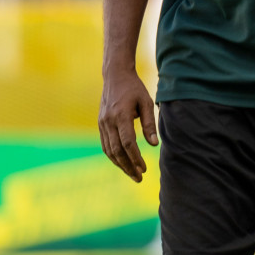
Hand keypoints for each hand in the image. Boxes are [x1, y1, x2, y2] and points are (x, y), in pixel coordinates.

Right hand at [98, 66, 158, 182]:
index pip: (127, 143)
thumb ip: (149, 123)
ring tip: (133, 174)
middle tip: (139, 178)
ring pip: (109, 150)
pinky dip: (114, 156)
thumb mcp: (146, 102)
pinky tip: (123, 163)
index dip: (135, 158)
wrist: (115, 76)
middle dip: (128, 166)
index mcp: (121, 115)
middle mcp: (108, 121)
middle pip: (116, 150)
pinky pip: (105, 145)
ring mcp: (102, 123)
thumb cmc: (134, 89)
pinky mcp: (100, 124)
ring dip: (120, 165)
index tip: (144, 168)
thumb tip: (153, 144)